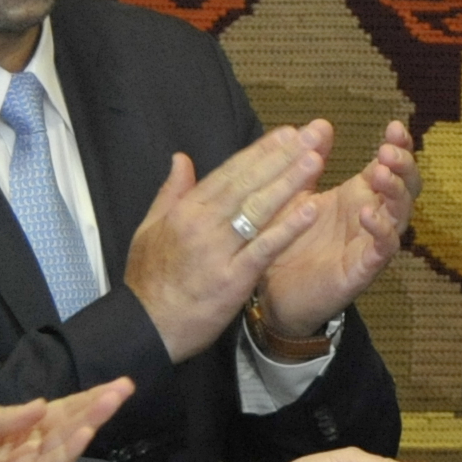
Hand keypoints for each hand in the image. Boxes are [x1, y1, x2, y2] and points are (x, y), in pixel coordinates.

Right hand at [123, 123, 332, 355]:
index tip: (286, 134)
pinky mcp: (232, 279)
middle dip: (281, 158)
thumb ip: (170, 192)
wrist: (145, 327)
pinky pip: (264, 248)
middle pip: (247, 183)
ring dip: (289, 183)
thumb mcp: (149, 229)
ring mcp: (217, 251)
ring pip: (258, 209)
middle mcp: (202, 224)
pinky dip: (287, 228)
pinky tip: (310, 210)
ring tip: (315, 161)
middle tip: (310, 136)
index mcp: (185, 210)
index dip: (260, 152)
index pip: (229, 172)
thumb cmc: (149, 281)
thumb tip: (180, 159)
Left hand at [258, 117, 416, 339]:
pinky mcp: (362, 270)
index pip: (390, 166)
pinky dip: (381, 230)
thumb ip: (308, 162)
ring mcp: (370, 244)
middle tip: (389, 150)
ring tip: (381, 175)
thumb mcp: (293, 193)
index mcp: (358, 195)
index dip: (399, 146)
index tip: (394, 126)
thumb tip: (322, 123)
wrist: (269, 290)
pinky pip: (383, 249)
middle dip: (404, 166)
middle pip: (407, 187)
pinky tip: (368, 214)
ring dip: (396, 192)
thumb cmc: (285, 239)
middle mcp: (371, 217)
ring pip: (401, 215)